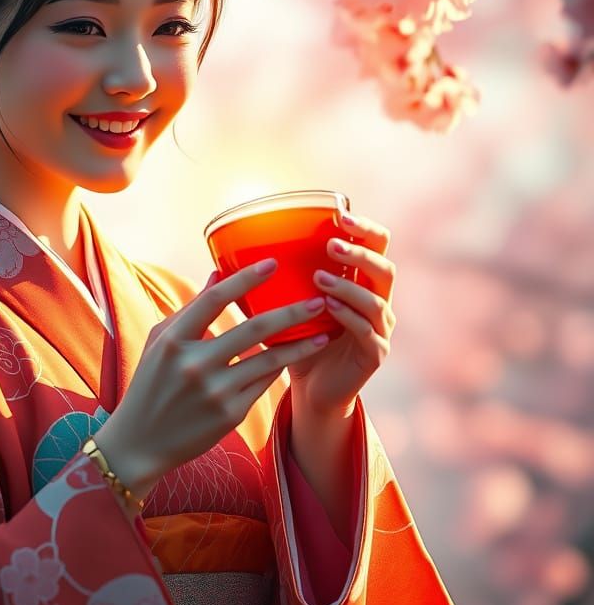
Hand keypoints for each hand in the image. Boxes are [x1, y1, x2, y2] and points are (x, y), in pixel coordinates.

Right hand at [98, 261, 336, 499]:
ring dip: (300, 345)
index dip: (246, 279)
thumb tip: (218, 274)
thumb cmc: (149, 384)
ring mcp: (215, 391)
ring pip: (269, 360)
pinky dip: (279, 368)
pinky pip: (263, 384)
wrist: (140, 442)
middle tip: (318, 301)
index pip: (215, 299)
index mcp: (174, 340)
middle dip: (291, 312)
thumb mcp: (160, 343)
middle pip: (253, 329)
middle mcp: (195, 364)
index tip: (273, 263)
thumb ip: (190, 309)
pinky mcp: (230, 414)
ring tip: (323, 333)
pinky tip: (294, 358)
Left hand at [286, 212, 396, 415]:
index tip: (341, 215)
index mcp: (359, 282)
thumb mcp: (283, 306)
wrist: (311, 388)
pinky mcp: (374, 354)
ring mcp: (380, 328)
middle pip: (385, 268)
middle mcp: (377, 301)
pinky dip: (349, 318)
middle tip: (331, 245)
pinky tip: (328, 308)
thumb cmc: (296, 341)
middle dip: (359, 254)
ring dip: (348, 286)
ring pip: (376, 300)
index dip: (365, 230)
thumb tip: (220, 262)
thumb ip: (268, 282)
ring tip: (319, 278)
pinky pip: (367, 332)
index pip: (376, 246)